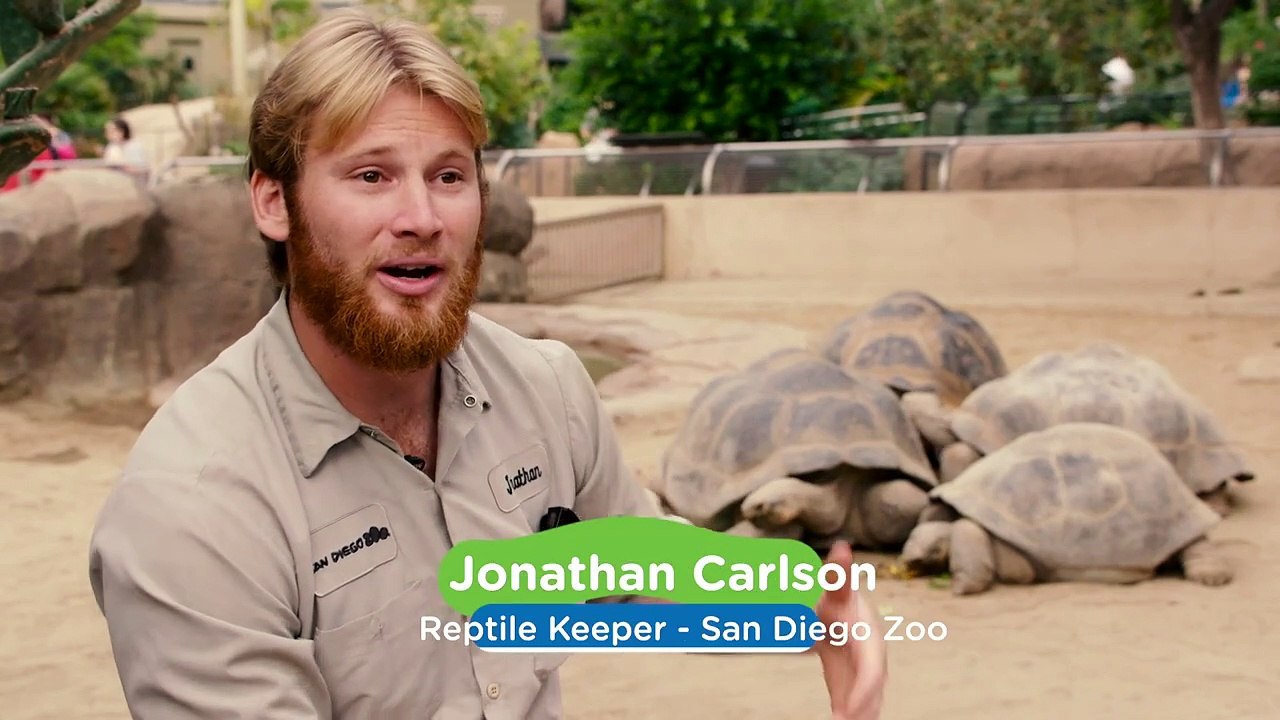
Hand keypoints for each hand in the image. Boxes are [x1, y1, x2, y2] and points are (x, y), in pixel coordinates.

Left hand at [813, 540, 886, 719]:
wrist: (844, 619)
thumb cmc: (840, 605)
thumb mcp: (836, 593)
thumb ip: (838, 574)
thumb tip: (841, 546)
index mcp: (871, 644)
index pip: (872, 671)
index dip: (864, 691)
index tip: (847, 712)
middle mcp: (873, 666)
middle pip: (872, 695)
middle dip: (862, 712)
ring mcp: (865, 681)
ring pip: (866, 706)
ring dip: (855, 717)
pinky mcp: (853, 691)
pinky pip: (853, 709)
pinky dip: (846, 716)